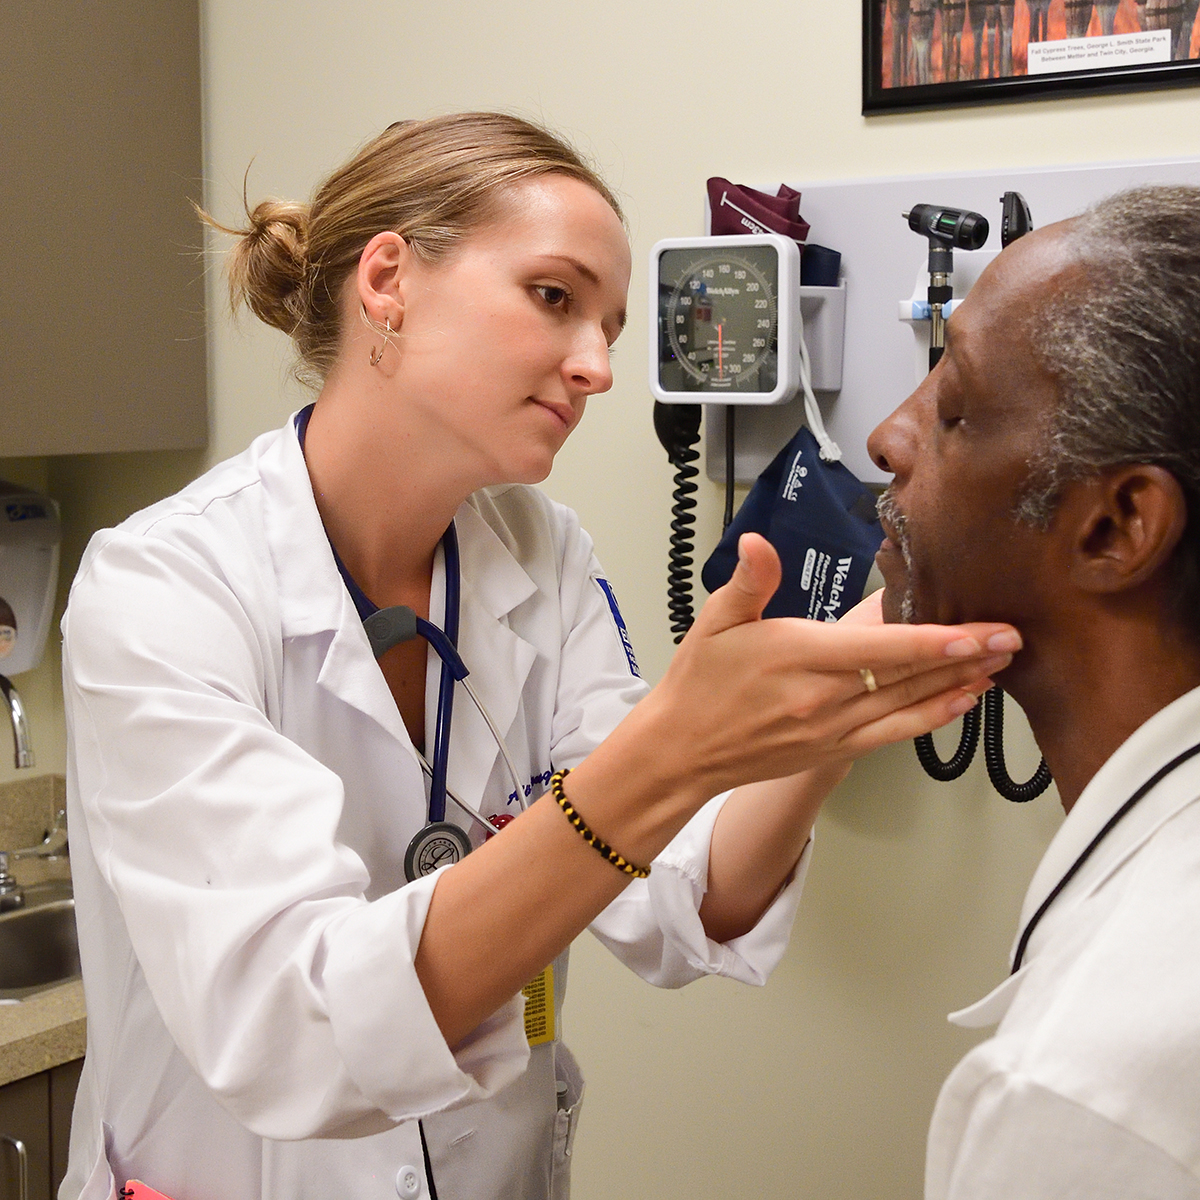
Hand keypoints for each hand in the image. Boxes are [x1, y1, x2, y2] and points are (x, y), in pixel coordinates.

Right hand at [645, 533, 1018, 797]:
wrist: (680, 750)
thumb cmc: (699, 684)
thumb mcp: (716, 620)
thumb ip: (750, 580)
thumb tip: (759, 543)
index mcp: (798, 658)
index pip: (880, 649)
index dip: (935, 641)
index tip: (978, 631)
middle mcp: (822, 699)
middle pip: (909, 676)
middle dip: (967, 656)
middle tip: (1013, 638)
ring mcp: (832, 729)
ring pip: (909, 706)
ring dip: (959, 685)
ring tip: (1001, 665)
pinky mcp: (834, 750)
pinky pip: (893, 734)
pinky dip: (932, 719)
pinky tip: (961, 704)